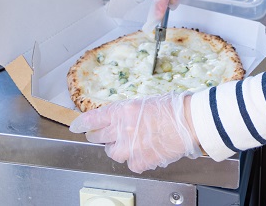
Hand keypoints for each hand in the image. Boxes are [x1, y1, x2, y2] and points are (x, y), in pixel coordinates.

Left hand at [69, 93, 201, 172]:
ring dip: (117, 148)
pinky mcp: (140, 160)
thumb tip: (117, 120)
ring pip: (112, 152)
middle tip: (102, 135)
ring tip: (130, 143)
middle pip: (98, 136)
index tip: (76, 127)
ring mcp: (130, 147)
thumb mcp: (144, 103)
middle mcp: (123, 128)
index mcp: (123, 110)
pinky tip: (145, 151)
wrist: (190, 122)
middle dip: (98, 136)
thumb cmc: (173, 108)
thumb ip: (127, 112)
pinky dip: (135, 158)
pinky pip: (130, 163)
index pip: (93, 118)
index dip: (81, 123)